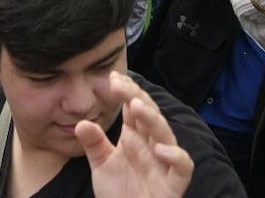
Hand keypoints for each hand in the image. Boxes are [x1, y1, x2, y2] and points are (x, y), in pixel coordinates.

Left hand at [79, 71, 194, 197]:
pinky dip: (175, 155)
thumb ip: (93, 144)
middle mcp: (153, 146)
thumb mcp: (101, 166)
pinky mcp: (173, 184)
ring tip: (137, 106)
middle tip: (122, 85)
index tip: (113, 78)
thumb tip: (81, 122)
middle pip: (150, 116)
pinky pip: (183, 166)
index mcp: (137, 138)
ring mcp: (165, 164)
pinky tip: (159, 148)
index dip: (127, 92)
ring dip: (153, 119)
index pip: (135, 109)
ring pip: (166, 135)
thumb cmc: (119, 193)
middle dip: (138, 98)